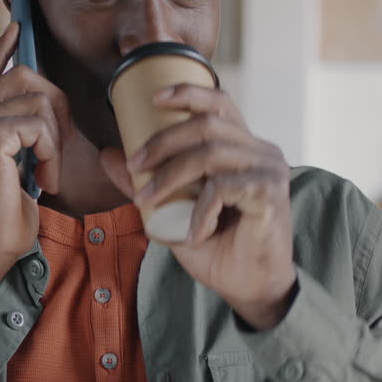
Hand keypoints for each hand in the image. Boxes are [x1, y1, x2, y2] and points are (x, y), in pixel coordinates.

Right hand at [0, 22, 73, 325]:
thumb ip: (19, 132)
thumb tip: (43, 104)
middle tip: (56, 149)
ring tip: (46, 173)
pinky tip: (42, 181)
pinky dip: (51, 154)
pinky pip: (39, 124)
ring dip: (55, 139)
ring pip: (38, 99)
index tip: (18, 26)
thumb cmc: (0, 219)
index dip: (3, 47)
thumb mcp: (12, 167)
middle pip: (24, 75)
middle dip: (56, 105)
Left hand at [99, 84, 295, 329]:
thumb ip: (147, 183)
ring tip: (147, 200)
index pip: (219, 103)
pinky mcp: (272, 194)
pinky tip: (193, 234)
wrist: (251, 289)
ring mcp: (270, 170)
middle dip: (162, 141)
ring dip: (171, 175)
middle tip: (133, 165)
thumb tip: (109, 155)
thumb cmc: (217, 247)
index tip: (153, 97)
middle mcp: (261, 151)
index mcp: (243, 147)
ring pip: (211, 153)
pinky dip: (201, 211)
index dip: (188, 92)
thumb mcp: (173, 213)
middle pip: (207, 124)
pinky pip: (224, 188)